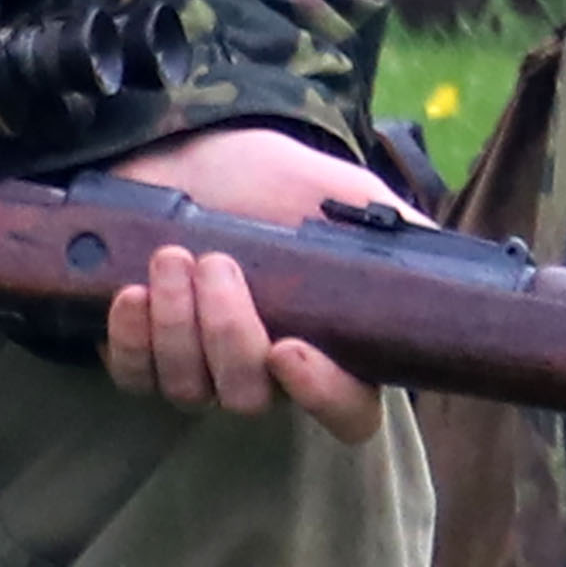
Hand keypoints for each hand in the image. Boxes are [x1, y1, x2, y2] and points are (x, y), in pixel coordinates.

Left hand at [95, 123, 397, 441]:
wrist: (193, 154)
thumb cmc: (275, 181)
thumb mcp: (345, 194)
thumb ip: (392, 228)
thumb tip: (435, 256)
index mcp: (329, 347)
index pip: (346, 412)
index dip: (322, 397)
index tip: (288, 349)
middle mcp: (266, 374)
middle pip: (250, 398)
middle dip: (228, 332)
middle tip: (215, 264)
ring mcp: (202, 371)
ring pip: (189, 389)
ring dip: (177, 325)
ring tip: (170, 258)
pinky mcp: (145, 357)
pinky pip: (136, 378)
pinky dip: (131, 339)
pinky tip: (131, 294)